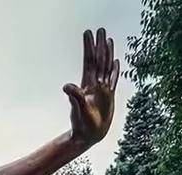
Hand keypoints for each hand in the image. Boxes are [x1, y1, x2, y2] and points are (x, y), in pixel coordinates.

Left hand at [63, 28, 118, 146]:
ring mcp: (102, 90)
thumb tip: (66, 86)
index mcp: (87, 85)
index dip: (89, 48)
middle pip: (98, 61)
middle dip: (99, 45)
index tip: (88, 33)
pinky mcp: (108, 96)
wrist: (89, 136)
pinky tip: (115, 61)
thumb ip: (75, 96)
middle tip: (100, 30)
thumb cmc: (82, 125)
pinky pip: (113, 79)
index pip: (89, 62)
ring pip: (106, 67)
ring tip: (108, 40)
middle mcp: (94, 85)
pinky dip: (114, 70)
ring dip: (107, 53)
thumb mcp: (79, 109)